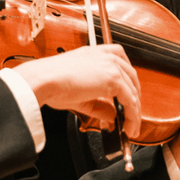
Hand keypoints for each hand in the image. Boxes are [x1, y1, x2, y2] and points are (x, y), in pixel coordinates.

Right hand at [13, 44, 141, 139]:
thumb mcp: (80, 94)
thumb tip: (111, 115)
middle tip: (132, 113)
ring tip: (132, 127)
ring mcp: (112, 66)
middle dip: (134, 97)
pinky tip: (129, 126)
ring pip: (133, 90)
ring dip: (135, 111)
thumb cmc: (52, 83)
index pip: (120, 62)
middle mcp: (105, 56)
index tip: (128, 93)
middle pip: (131, 76)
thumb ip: (99, 104)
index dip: (127, 80)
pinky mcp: (114, 79)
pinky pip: (131, 100)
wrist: (45, 79)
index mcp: (95, 53)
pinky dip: (133, 115)